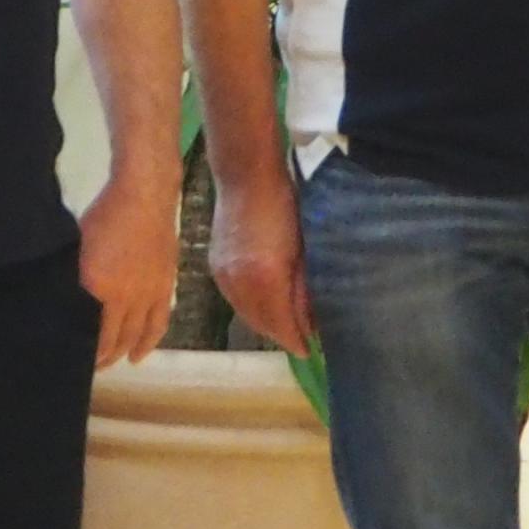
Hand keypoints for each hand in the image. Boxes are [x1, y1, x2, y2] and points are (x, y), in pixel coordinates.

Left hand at [76, 171, 176, 367]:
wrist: (144, 195)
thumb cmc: (104, 215)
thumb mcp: (77, 247)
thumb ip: (74, 277)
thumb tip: (62, 299)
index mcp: (100, 288)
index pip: (92, 333)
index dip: (86, 351)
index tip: (75, 361)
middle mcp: (126, 298)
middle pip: (115, 338)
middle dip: (104, 357)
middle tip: (92, 368)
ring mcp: (149, 293)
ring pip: (138, 334)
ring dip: (126, 352)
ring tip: (116, 364)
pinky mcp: (165, 286)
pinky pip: (159, 322)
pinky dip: (150, 341)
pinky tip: (142, 352)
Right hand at [208, 166, 313, 357]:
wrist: (245, 177)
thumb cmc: (285, 206)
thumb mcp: (303, 250)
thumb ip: (305, 288)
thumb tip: (313, 320)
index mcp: (266, 279)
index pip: (282, 325)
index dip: (296, 341)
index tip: (310, 350)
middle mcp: (240, 284)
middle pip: (262, 325)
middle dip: (282, 334)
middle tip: (302, 338)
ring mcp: (224, 276)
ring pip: (246, 314)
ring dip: (266, 323)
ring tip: (286, 323)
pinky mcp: (215, 267)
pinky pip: (235, 300)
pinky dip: (251, 308)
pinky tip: (265, 304)